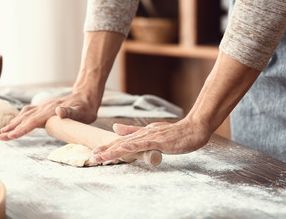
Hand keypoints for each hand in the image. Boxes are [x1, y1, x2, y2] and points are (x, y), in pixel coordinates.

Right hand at [0, 92, 98, 139]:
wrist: (86, 96)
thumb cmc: (85, 108)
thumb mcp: (81, 112)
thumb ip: (70, 112)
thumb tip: (58, 111)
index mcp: (51, 111)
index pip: (33, 122)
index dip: (21, 130)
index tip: (10, 137)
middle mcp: (45, 108)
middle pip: (25, 119)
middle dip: (12, 128)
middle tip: (1, 137)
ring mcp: (44, 106)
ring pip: (25, 114)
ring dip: (14, 122)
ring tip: (3, 131)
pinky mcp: (46, 107)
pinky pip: (29, 111)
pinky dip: (21, 117)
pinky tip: (17, 120)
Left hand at [90, 118, 210, 162]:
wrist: (193, 128)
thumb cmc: (175, 133)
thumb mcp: (151, 132)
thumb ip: (133, 130)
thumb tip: (115, 128)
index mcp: (141, 133)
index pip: (121, 141)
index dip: (107, 147)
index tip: (95, 153)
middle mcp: (143, 133)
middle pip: (121, 143)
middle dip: (105, 150)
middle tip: (92, 157)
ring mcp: (150, 136)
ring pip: (128, 144)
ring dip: (113, 150)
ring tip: (100, 157)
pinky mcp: (159, 140)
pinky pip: (144, 144)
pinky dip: (132, 146)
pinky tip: (122, 149)